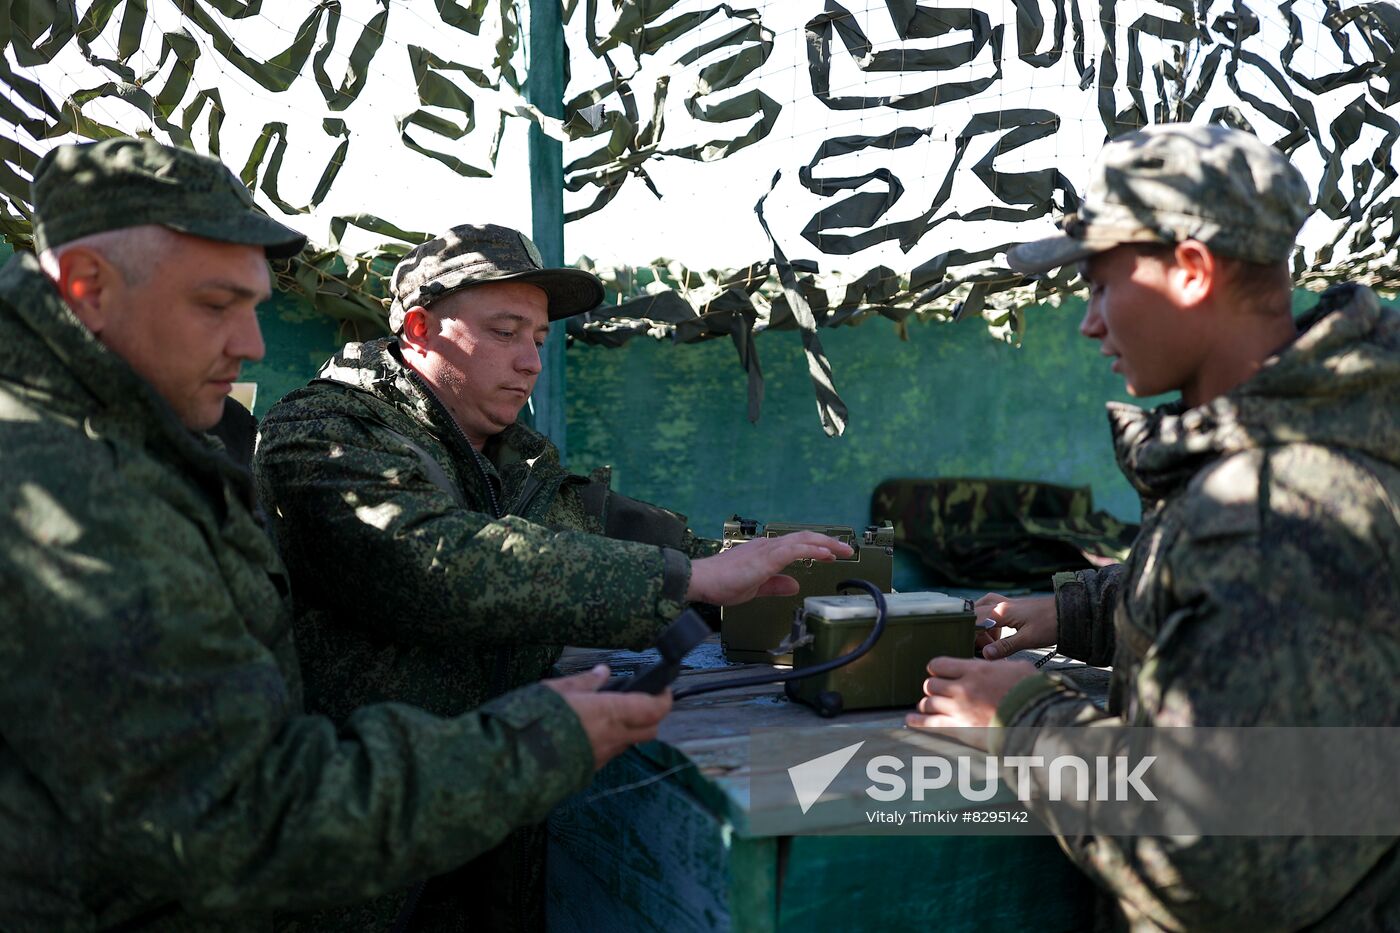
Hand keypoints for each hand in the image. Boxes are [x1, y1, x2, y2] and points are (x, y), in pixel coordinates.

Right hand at [544, 665, 672, 769]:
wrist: (514, 762)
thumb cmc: (534, 720)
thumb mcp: (557, 690)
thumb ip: (584, 683)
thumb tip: (602, 672)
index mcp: (610, 713)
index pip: (654, 709)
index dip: (663, 698)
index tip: (660, 688)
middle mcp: (612, 738)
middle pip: (650, 730)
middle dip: (651, 716)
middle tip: (639, 701)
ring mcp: (602, 758)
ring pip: (628, 743)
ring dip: (627, 730)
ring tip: (606, 715)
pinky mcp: (589, 772)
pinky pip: (607, 755)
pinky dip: (606, 742)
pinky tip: (586, 733)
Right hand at [685, 532, 852, 604]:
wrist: (700, 581)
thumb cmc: (719, 584)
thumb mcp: (755, 588)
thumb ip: (775, 585)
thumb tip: (794, 585)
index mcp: (764, 553)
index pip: (796, 545)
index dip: (816, 547)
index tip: (832, 553)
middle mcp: (767, 546)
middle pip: (804, 538)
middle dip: (828, 543)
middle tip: (847, 549)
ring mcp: (767, 550)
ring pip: (803, 540)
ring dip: (825, 544)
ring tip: (843, 550)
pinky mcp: (766, 558)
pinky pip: (795, 550)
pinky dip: (813, 550)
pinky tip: (826, 555)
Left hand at [905, 656, 1039, 737]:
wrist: (1036, 720)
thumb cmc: (1032, 693)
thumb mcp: (1016, 668)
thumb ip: (996, 665)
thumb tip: (990, 663)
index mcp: (974, 670)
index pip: (939, 665)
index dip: (937, 668)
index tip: (939, 671)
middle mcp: (962, 689)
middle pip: (930, 685)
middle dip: (933, 687)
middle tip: (938, 691)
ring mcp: (958, 710)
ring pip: (928, 703)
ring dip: (927, 704)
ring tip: (928, 706)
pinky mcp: (960, 729)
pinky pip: (931, 724)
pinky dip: (918, 722)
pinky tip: (911, 720)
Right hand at [975, 592, 1057, 659]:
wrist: (1069, 611)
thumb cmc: (1050, 624)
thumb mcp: (1028, 639)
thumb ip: (1005, 646)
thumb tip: (985, 655)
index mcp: (1001, 611)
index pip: (973, 620)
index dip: (970, 636)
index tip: (974, 650)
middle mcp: (1000, 604)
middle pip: (974, 613)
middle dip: (973, 631)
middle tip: (985, 648)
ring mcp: (1007, 603)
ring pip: (982, 607)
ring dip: (980, 624)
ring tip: (991, 642)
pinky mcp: (1014, 605)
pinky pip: (992, 607)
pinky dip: (989, 619)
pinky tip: (997, 632)